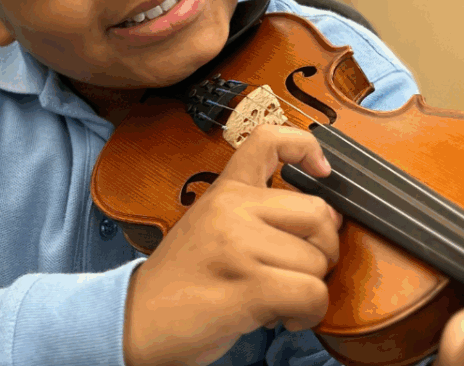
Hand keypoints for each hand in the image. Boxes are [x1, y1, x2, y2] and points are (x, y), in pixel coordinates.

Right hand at [123, 125, 341, 365]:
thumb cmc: (182, 282)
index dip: (306, 148)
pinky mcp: (246, 287)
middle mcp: (231, 209)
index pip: (269, 140)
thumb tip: (328, 219)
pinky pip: (311, 293)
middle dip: (324, 251)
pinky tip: (286, 318)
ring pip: (317, 261)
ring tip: (280, 301)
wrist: (135, 322)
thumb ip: (260, 215)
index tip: (323, 172)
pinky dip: (309, 313)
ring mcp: (237, 245)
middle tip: (301, 272)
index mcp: (225, 191)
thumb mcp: (212, 228)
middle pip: (318, 215)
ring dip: (310, 290)